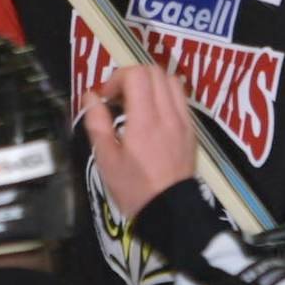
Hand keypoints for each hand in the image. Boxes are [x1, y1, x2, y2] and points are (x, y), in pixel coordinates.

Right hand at [81, 66, 194, 218]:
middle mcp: (169, 114)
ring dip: (151, 84)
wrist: (171, 212)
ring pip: (171, 81)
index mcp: (145, 120)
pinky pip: (181, 99)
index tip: (106, 98)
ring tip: (137, 104)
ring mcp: (184, 121)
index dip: (116, 78)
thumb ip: (97, 123)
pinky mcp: (192, 130)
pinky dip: (165, 97)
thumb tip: (91, 97)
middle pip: (154, 71)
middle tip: (118, 99)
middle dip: (132, 78)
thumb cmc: (134, 189)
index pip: (136, 75)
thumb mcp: (106, 160)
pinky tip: (153, 117)